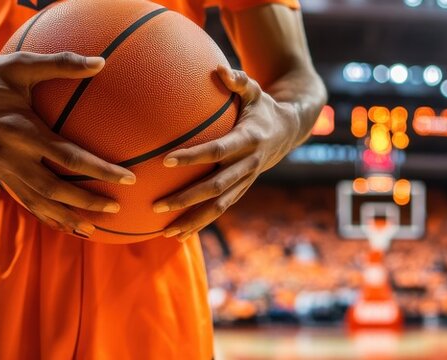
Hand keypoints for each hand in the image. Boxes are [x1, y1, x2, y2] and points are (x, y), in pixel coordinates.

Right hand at [0, 51, 134, 237]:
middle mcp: (11, 155)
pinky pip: (23, 200)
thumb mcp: (20, 64)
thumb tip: (102, 61)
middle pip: (54, 188)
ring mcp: (1, 168)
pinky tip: (62, 223)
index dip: (99, 169)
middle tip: (115, 207)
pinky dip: (44, 214)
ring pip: (37, 201)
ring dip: (64, 216)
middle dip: (85, 201)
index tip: (128, 178)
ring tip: (91, 230)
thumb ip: (61, 64)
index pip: (68, 156)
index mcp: (21, 130)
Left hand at [152, 65, 300, 241]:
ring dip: (192, 220)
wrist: (290, 132)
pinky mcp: (243, 190)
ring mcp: (246, 181)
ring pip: (219, 206)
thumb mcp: (255, 91)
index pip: (218, 150)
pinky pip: (221, 210)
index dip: (194, 156)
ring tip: (165, 232)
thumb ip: (239, 81)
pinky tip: (178, 235)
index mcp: (249, 140)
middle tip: (157, 205)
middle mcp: (249, 165)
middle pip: (216, 187)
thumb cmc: (263, 107)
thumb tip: (219, 69)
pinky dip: (201, 223)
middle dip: (186, 198)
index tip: (166, 159)